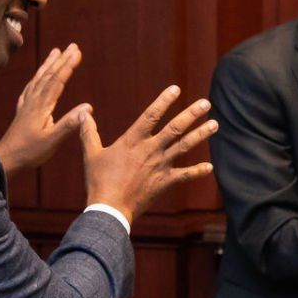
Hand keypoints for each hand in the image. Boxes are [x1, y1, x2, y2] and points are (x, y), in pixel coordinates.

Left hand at [0, 44, 86, 179]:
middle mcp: (33, 102)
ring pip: (38, 79)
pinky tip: (36, 78)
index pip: (57, 81)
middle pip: (49, 76)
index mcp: (42, 107)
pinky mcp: (22, 112)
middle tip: (73, 46)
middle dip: (62, 60)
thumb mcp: (52, 141)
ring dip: (49, 65)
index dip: (68, 66)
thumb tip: (88, 108)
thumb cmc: (29, 152)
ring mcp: (26, 106)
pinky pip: (30, 89)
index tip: (77, 52)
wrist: (5, 160)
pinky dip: (36, 79)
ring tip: (56, 52)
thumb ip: (69, 124)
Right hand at [81, 85, 217, 223]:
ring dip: (201, 135)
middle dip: (192, 114)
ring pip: (184, 146)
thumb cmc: (98, 181)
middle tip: (206, 103)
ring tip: (215, 124)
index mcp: (132, 141)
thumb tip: (82, 114)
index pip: (151, 115)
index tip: (176, 89)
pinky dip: (198, 171)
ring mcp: (160, 166)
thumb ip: (88, 132)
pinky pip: (184, 175)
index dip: (164, 101)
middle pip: (175, 128)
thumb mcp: (91, 154)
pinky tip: (210, 167)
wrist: (109, 208)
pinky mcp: (164, 183)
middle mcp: (150, 150)